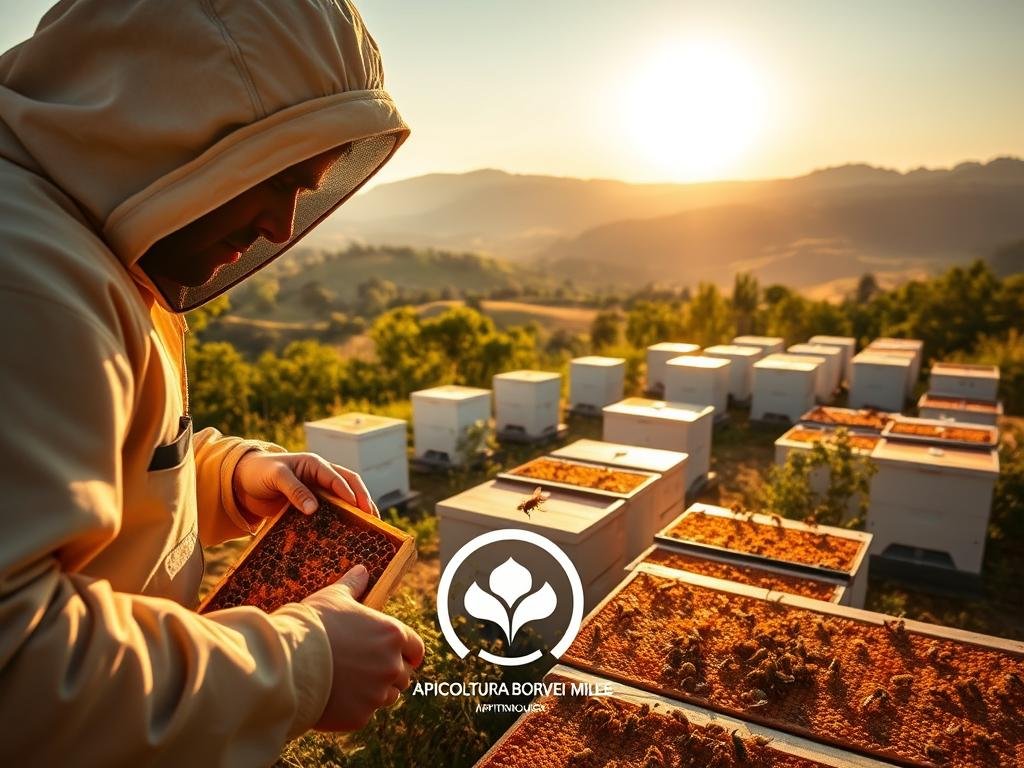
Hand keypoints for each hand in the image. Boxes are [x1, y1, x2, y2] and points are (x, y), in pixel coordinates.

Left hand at [232, 451, 379, 519]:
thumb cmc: (259, 472)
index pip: (338, 478)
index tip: (362, 509)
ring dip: (357, 510)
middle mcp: (321, 476)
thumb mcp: (276, 477)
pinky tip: (347, 532)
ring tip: (369, 527)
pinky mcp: (311, 504)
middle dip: (364, 500)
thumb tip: (314, 509)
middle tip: (374, 519)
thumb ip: (295, 490)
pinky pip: (331, 510)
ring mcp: (318, 490)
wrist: (242, 482)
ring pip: (344, 498)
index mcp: (315, 464)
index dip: (351, 493)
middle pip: (350, 485)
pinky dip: (342, 518)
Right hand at [303, 565, 425, 730]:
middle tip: (367, 668)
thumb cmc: (313, 623)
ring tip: (352, 683)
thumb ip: (353, 585)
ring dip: (376, 691)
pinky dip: (355, 707)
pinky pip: (365, 713)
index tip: (399, 654)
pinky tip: (337, 697)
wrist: (288, 662)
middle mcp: (392, 665)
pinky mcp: (360, 716)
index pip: (416, 649)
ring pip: (388, 696)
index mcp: (393, 635)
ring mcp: (377, 693)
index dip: (408, 652)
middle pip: (404, 674)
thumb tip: (361, 570)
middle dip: (390, 672)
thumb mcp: (334, 597)